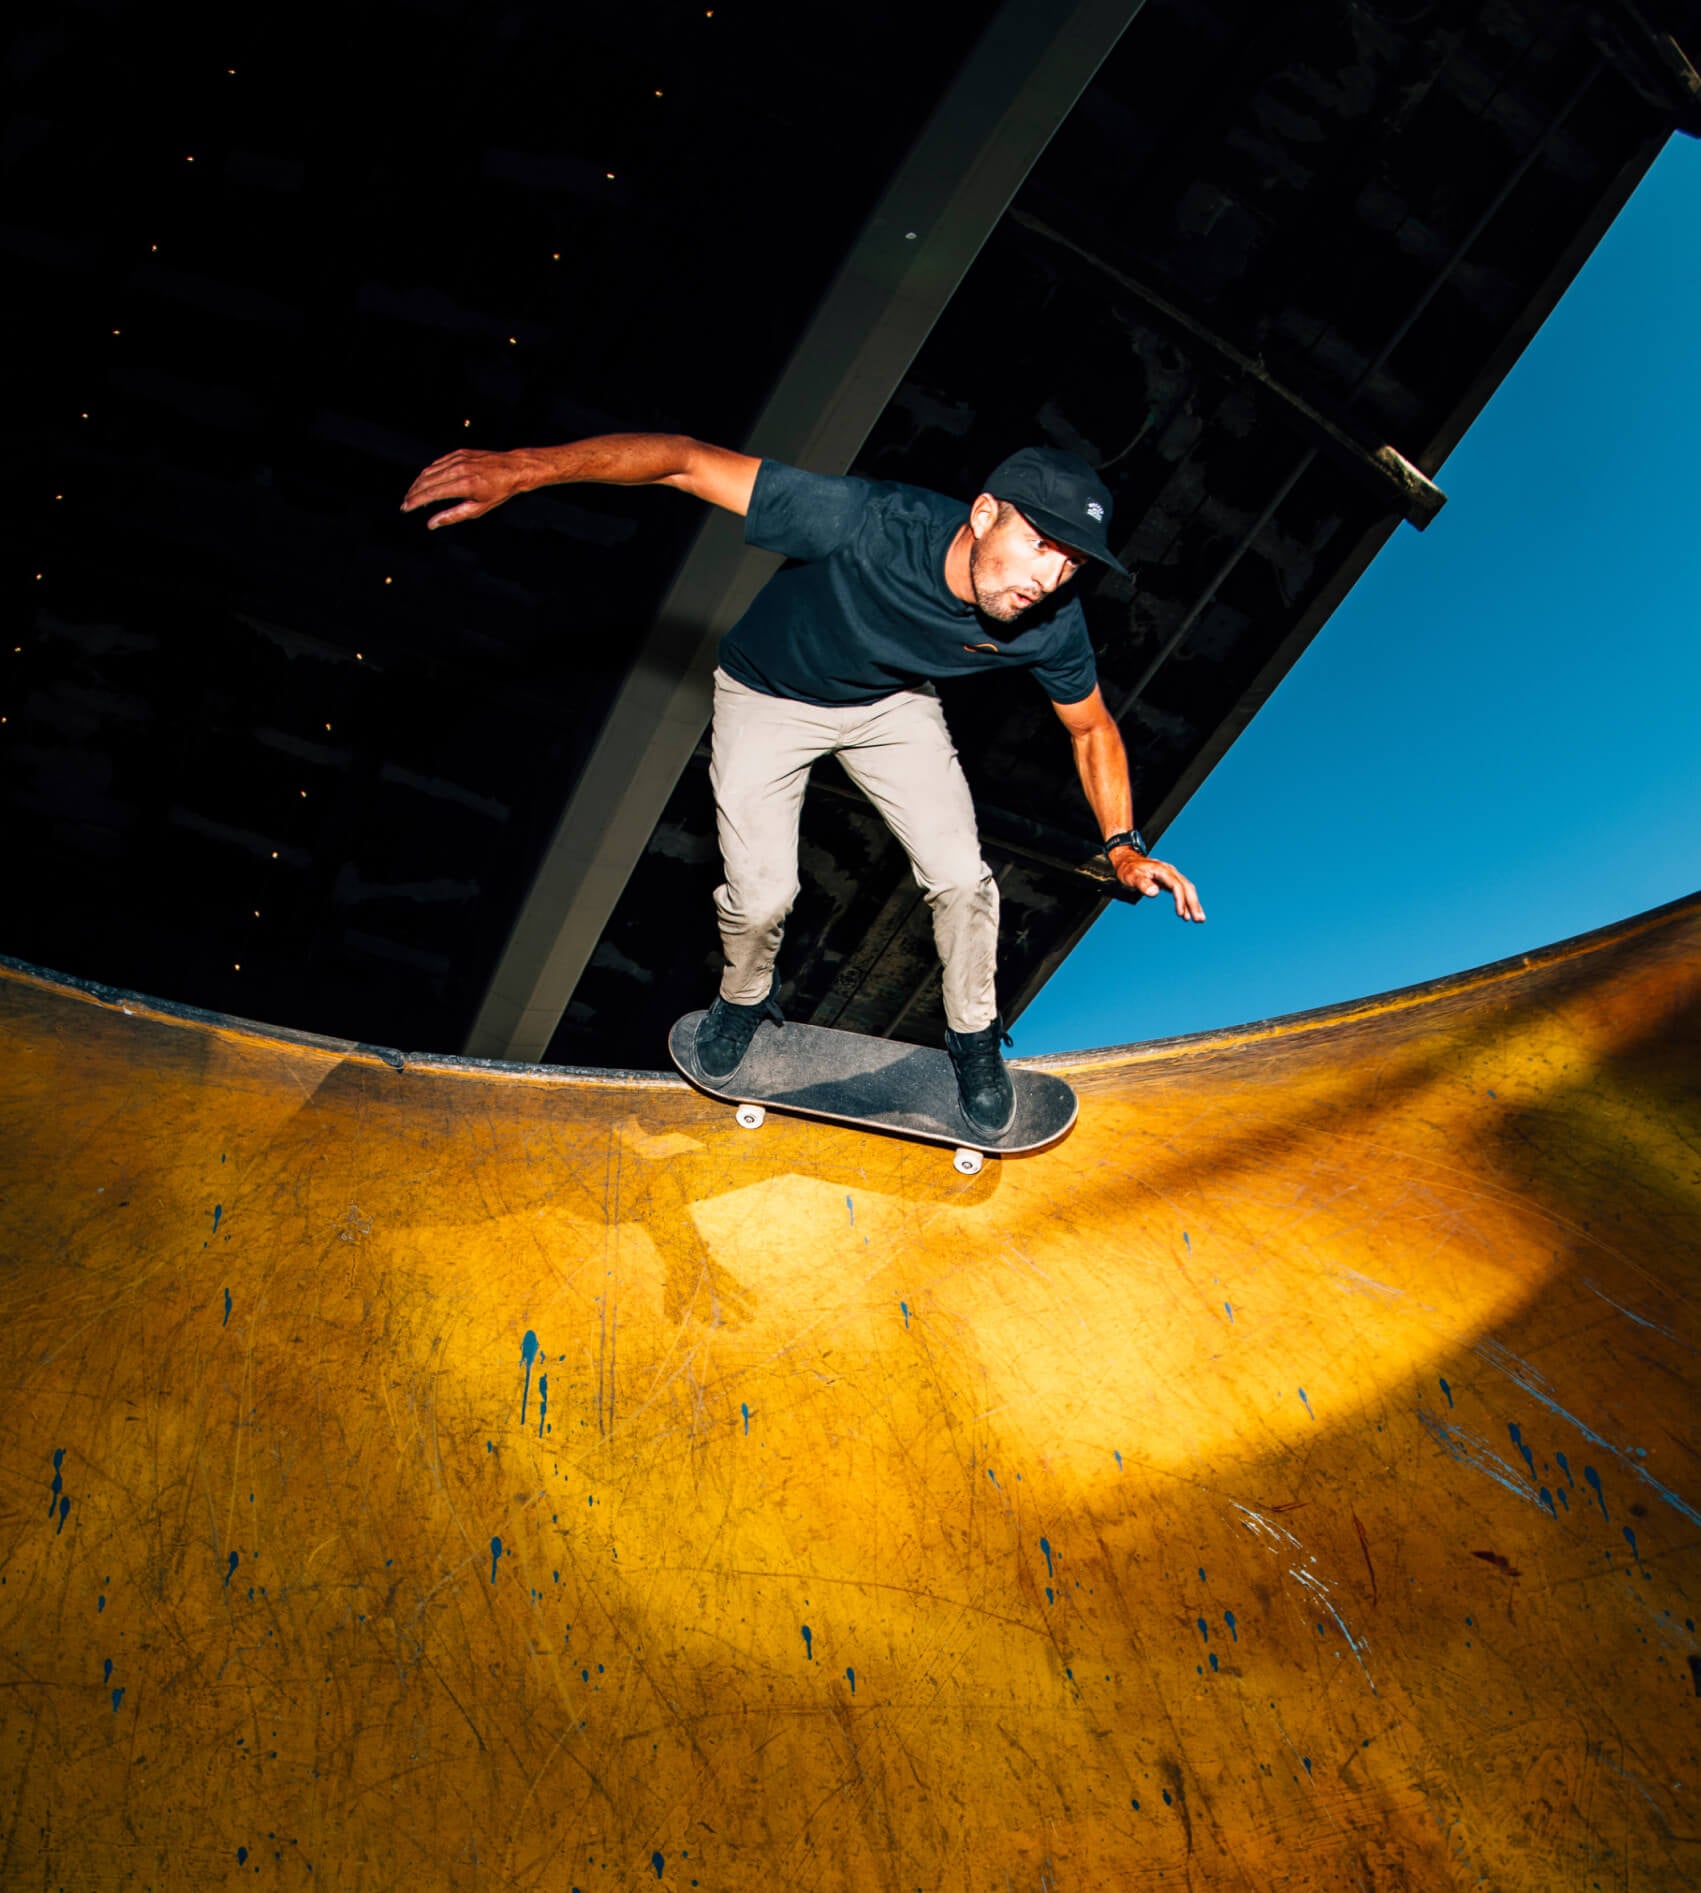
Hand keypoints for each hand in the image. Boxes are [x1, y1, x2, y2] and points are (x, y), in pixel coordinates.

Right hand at [400, 448, 536, 528]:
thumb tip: (431, 524)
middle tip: (405, 504)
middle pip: (426, 481)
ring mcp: (458, 458)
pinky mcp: (459, 452)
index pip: (432, 493)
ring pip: (429, 470)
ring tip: (412, 495)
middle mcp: (459, 469)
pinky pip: (438, 463)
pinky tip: (424, 482)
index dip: (415, 501)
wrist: (513, 468)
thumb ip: (453, 516)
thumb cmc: (499, 492)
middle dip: (413, 493)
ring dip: (418, 483)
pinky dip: (428, 473)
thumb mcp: (478, 508)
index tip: (405, 508)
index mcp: (464, 485)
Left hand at [1111, 846, 1204, 920]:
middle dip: (1194, 904)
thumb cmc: (1128, 869)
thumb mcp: (1131, 876)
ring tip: (1199, 919)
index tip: (1181, 914)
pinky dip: (1186, 902)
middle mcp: (1170, 871)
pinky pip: (1182, 891)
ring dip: (1194, 904)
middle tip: (1199, 919)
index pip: (1176, 885)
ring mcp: (1171, 875)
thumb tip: (1154, 892)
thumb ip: (1142, 884)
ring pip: (1187, 889)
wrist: (1127, 860)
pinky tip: (1187, 913)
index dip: (1180, 899)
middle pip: (1187, 887)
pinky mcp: (1170, 880)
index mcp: (1162, 870)